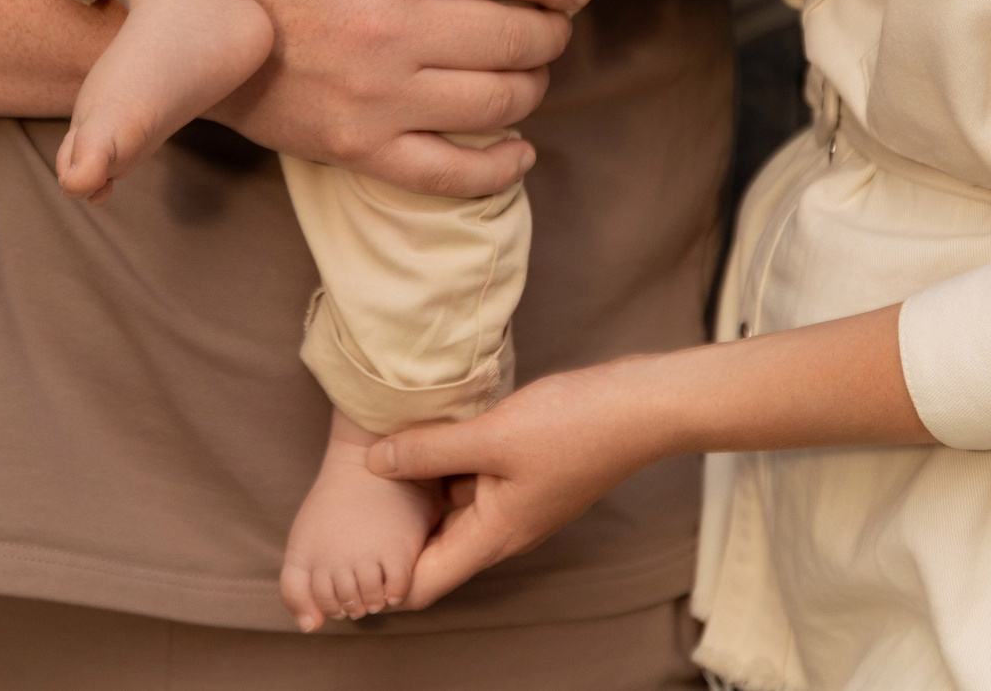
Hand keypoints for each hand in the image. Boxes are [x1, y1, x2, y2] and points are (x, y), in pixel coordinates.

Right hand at [214, 0, 591, 197]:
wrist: (183, 22)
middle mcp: (393, 31)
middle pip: (516, 36)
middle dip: (552, 30)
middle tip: (554, 24)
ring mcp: (378, 98)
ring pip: (497, 100)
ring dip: (533, 85)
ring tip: (531, 70)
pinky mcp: (357, 148)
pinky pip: (449, 172)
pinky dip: (498, 167)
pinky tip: (520, 150)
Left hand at [369, 358, 674, 609]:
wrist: (640, 406)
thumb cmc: (574, 427)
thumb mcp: (492, 436)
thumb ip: (430, 450)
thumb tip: (375, 462)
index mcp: (494, 536)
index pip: (424, 583)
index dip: (385, 577)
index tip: (350, 551)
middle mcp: (502, 529)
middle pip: (433, 547)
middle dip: (394, 529)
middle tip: (350, 501)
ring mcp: (514, 502)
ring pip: (450, 507)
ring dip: (418, 488)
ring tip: (376, 458)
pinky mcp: (522, 474)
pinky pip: (470, 480)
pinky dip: (444, 464)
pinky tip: (422, 432)